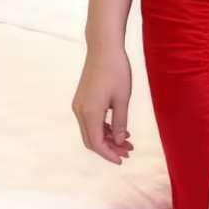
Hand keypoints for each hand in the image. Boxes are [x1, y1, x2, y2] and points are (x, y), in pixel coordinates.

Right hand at [72, 45, 134, 164]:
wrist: (103, 48)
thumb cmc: (116, 70)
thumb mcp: (123, 99)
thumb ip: (121, 122)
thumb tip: (121, 141)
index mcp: (89, 112)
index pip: (96, 143)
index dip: (109, 154)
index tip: (123, 160)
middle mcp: (79, 110)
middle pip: (91, 140)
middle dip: (109, 148)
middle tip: (129, 152)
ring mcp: (79, 104)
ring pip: (91, 130)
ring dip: (108, 138)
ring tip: (128, 142)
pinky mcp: (82, 99)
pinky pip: (91, 120)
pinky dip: (104, 127)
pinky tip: (120, 129)